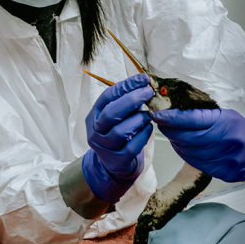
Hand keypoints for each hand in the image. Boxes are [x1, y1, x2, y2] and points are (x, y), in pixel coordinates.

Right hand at [82, 73, 153, 201]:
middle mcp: (95, 130)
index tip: (143, 78)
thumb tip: (147, 85)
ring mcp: (104, 147)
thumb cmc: (120, 134)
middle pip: (111, 112)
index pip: (107, 96)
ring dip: (139, 119)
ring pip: (121, 130)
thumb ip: (129, 103)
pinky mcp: (116, 160)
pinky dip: (144, 135)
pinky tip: (149, 129)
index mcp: (95, 115)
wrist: (114, 165)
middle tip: (149, 92)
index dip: (126, 86)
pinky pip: (132, 146)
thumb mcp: (119, 116)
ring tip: (149, 116)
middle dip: (132, 99)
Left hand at [151, 109, 244, 181]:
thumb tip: (178, 114)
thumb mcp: (228, 117)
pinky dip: (185, 155)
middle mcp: (225, 140)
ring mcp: (223, 158)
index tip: (158, 115)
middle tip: (161, 124)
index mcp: (226, 122)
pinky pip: (196, 164)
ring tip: (171, 135)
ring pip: (189, 152)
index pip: (192, 119)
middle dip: (170, 131)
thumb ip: (205, 116)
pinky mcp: (221, 171)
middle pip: (188, 137)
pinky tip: (183, 148)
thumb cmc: (244, 132)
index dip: (172, 118)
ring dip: (176, 144)